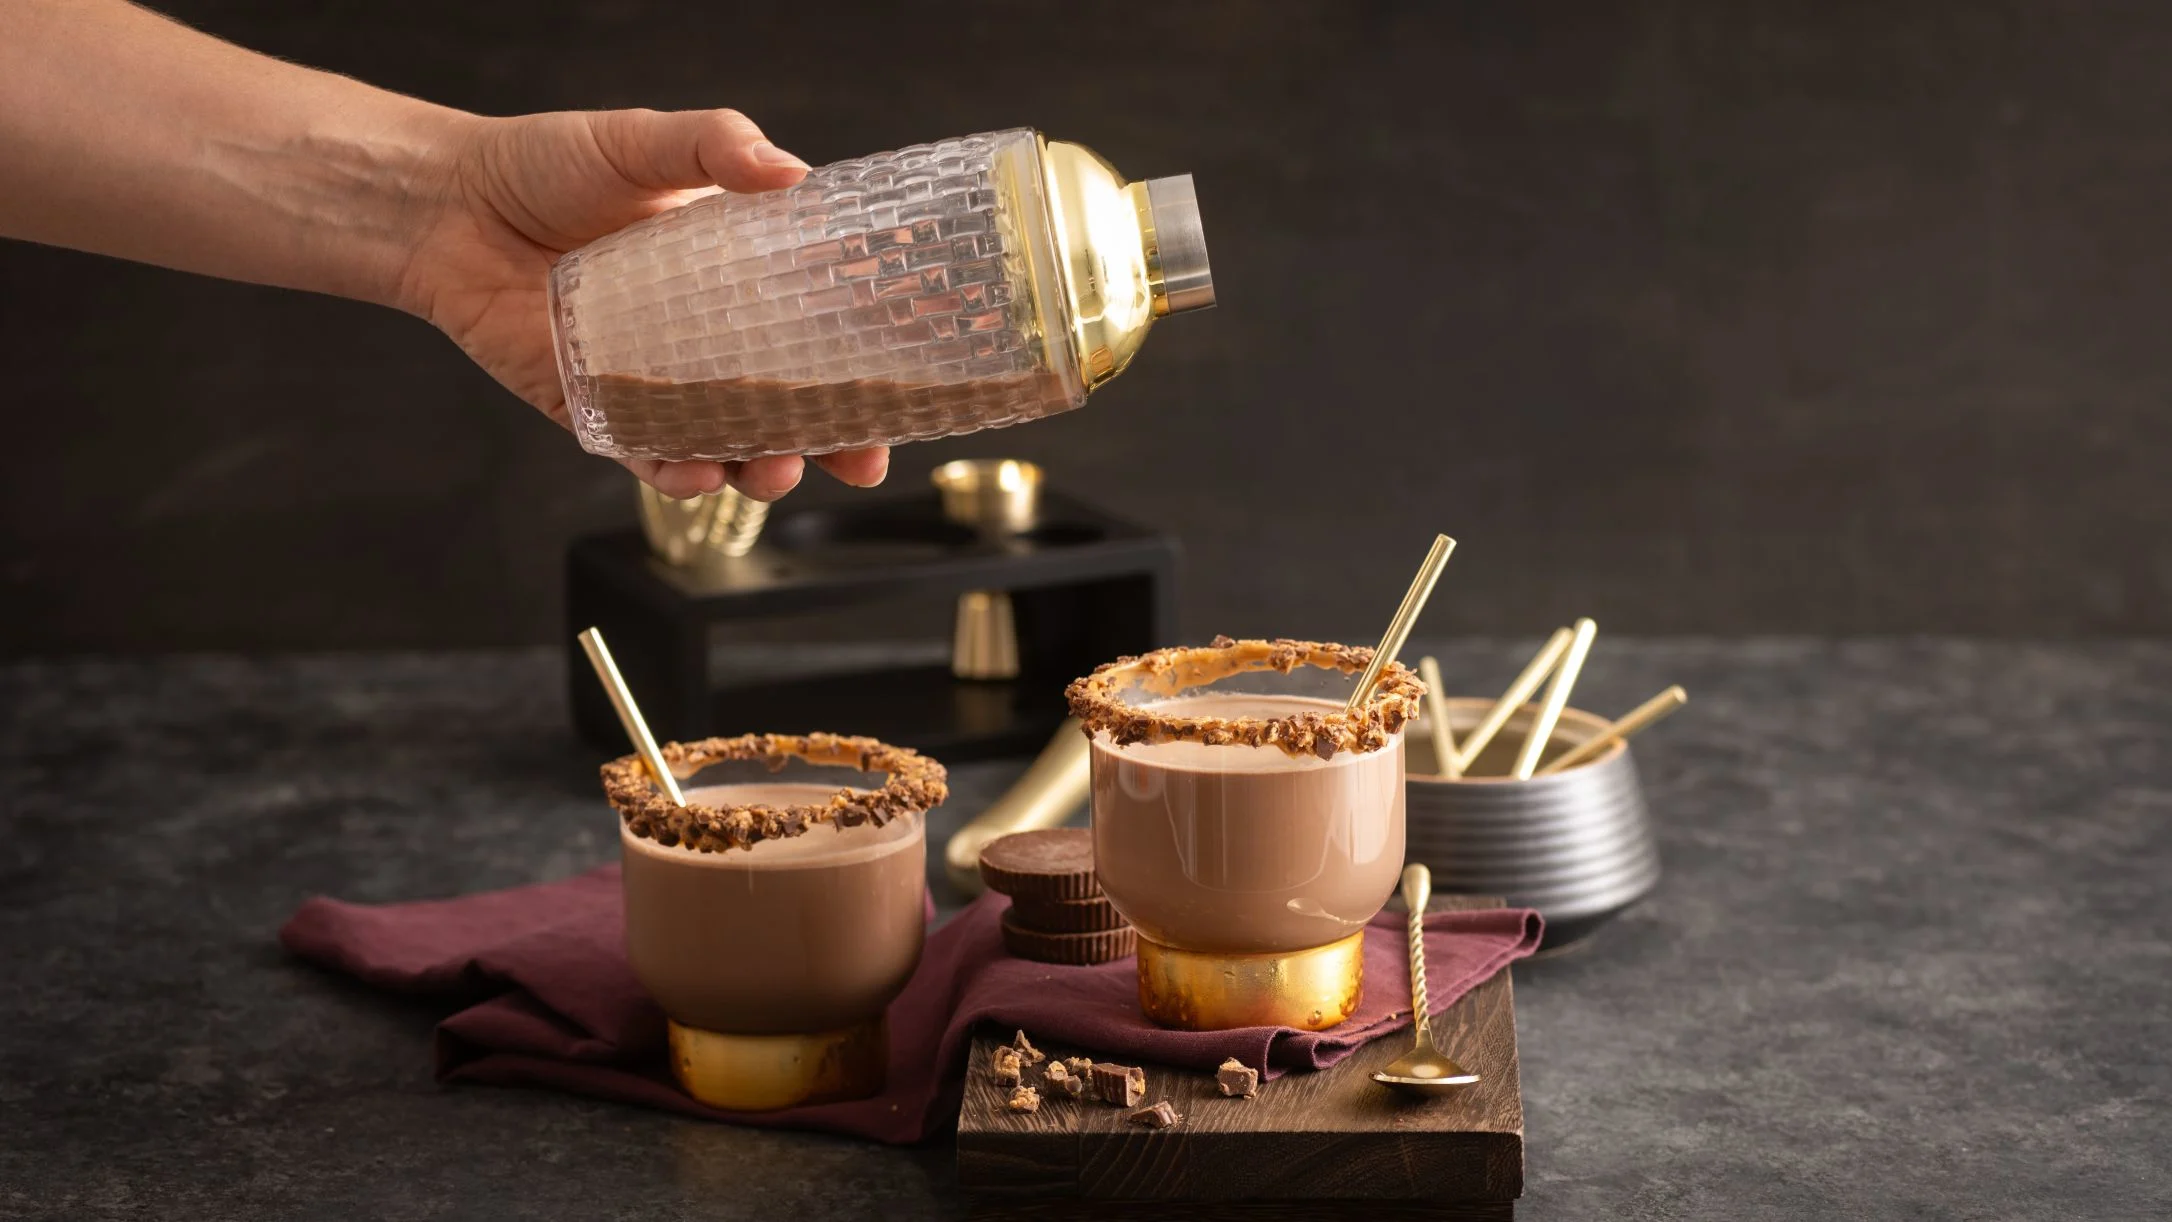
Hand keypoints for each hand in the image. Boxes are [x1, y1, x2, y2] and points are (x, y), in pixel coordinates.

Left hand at [396, 108, 889, 500]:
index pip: (828, 320)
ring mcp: (659, 379)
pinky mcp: (600, 410)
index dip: (877, 353)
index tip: (920, 376)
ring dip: (766, 467)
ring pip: (734, 441)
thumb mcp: (644, 140)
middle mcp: (708, 333)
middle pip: (795, 401)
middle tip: (863, 457)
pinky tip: (701, 474)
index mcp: (739, 271)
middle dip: (838, 439)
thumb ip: (717, 148)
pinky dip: (680, 475)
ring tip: (777, 469)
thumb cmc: (543, 164)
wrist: (445, 205)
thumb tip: (790, 174)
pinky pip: (651, 457)